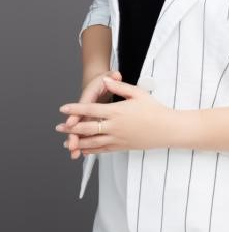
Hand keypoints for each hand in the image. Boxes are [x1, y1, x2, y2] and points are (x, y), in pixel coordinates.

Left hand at [56, 76, 173, 153]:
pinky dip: (90, 151)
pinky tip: (83, 150)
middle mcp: (114, 127)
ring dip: (77, 142)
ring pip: (92, 142)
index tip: (63, 109)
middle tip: (59, 128)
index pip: (90, 111)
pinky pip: (102, 151)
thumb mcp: (137, 93)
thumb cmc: (154, 109)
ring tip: (67, 142)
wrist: (167, 129)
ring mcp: (117, 139)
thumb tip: (106, 80)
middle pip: (87, 128)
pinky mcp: (121, 147)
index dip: (75, 110)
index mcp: (117, 112)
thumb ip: (119, 86)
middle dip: (71, 128)